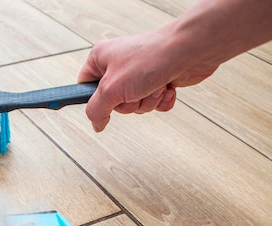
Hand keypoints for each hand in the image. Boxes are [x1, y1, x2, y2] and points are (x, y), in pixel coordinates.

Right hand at [78, 29, 218, 131]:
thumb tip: (95, 123)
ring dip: (147, 101)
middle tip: (135, 90)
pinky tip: (166, 87)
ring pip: (135, 105)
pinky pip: (153, 104)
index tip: (102, 105)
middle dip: (129, 102)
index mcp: (101, 59)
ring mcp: (139, 74)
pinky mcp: (158, 81)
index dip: (92, 100)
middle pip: (113, 102)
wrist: (191, 51)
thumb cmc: (152, 58)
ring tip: (154, 85)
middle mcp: (119, 66)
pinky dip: (161, 101)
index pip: (85, 87)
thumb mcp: (111, 89)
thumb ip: (96, 110)